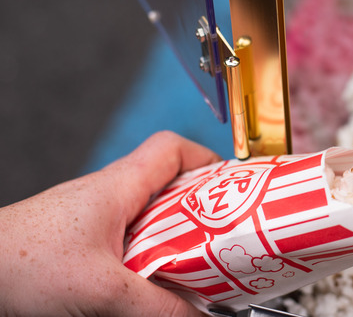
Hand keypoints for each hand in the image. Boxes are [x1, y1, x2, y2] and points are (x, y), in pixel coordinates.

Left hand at [0, 131, 219, 315]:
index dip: (208, 161)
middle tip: (225, 243)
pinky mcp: (83, 245)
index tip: (232, 191)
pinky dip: (152, 262)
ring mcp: (96, 220)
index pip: (174, 149)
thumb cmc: (16, 264)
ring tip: (196, 271)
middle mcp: (110, 196)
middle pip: (173, 188)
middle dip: (204, 214)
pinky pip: (133, 246)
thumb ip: (158, 307)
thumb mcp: (102, 290)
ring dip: (177, 243)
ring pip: (154, 222)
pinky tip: (154, 289)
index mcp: (119, 185)